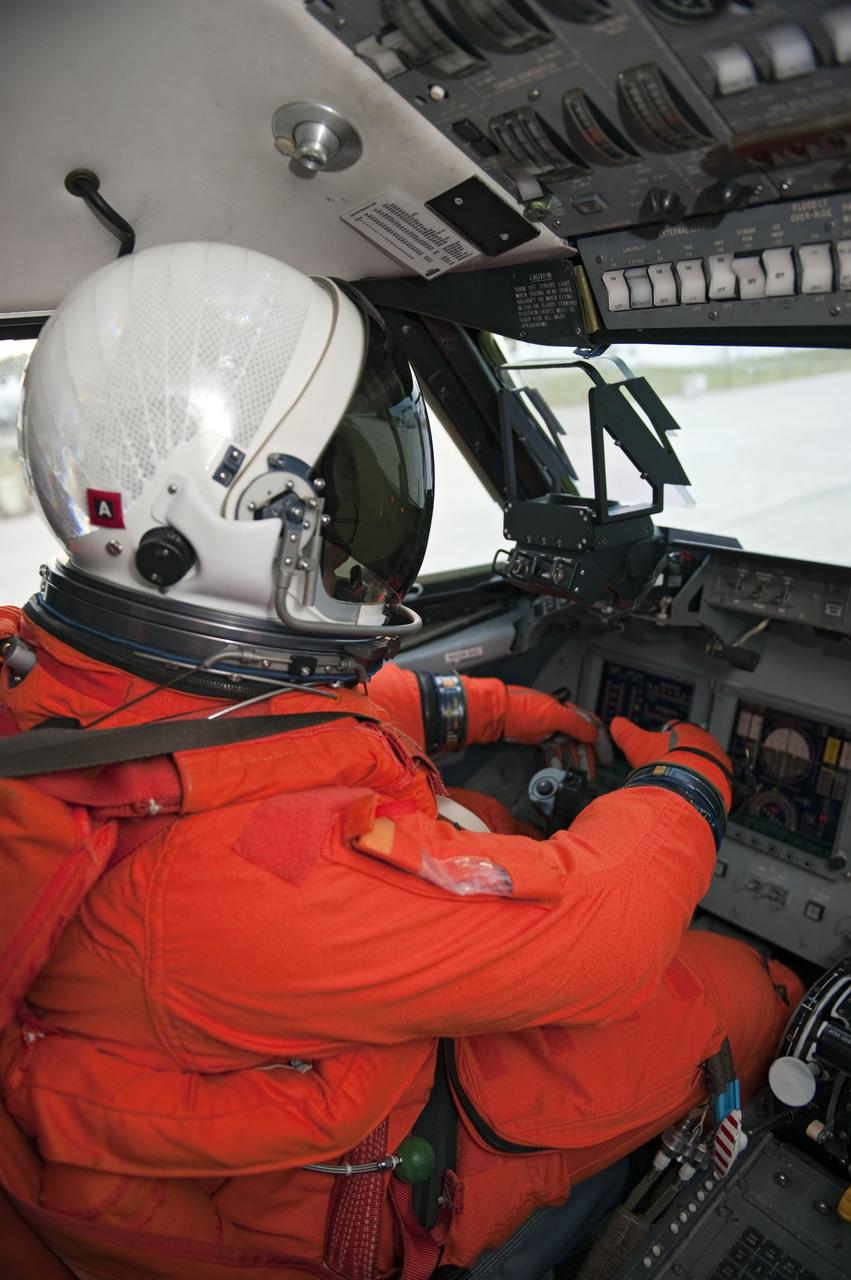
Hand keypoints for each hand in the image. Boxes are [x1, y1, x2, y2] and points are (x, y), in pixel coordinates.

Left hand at [502, 687, 611, 778]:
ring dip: (572, 763)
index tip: (606, 759)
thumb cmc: (519, 708)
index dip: (601, 742)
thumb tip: (593, 733)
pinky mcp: (538, 738)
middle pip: (580, 740)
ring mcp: (549, 729)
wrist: (496, 713)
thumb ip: (575, 724)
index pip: (591, 725)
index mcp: (567, 710)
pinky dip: (556, 762)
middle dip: (586, 758)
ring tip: (576, 778)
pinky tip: (557, 772)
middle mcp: (560, 719)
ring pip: (566, 748)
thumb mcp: (552, 716)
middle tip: (590, 775)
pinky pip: (552, 752)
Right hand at [609, 718, 732, 809]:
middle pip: (695, 748)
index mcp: (689, 732)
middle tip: (670, 764)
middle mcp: (708, 746)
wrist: (693, 785)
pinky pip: (712, 785)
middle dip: (682, 756)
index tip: (665, 739)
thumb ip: (626, 732)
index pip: (681, 728)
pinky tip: (690, 795)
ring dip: (693, 773)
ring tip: (679, 783)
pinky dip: (700, 788)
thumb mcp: (638, 744)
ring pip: (706, 766)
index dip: (670, 735)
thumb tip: (616, 723)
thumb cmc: (668, 761)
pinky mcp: (723, 786)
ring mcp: (719, 767)